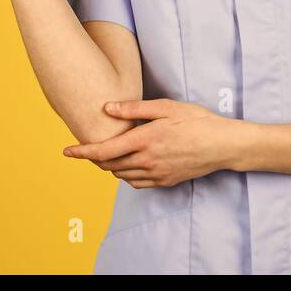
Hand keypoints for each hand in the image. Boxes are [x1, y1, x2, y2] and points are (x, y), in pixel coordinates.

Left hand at [62, 99, 238, 187]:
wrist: (223, 145)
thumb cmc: (197, 121)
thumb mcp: (166, 107)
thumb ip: (135, 109)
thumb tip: (107, 108)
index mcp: (145, 140)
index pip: (104, 151)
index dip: (82, 153)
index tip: (67, 151)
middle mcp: (147, 160)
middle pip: (109, 166)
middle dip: (95, 158)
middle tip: (88, 147)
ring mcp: (156, 174)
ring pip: (121, 176)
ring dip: (111, 166)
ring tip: (110, 153)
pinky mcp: (165, 182)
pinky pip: (137, 183)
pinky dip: (127, 174)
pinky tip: (131, 163)